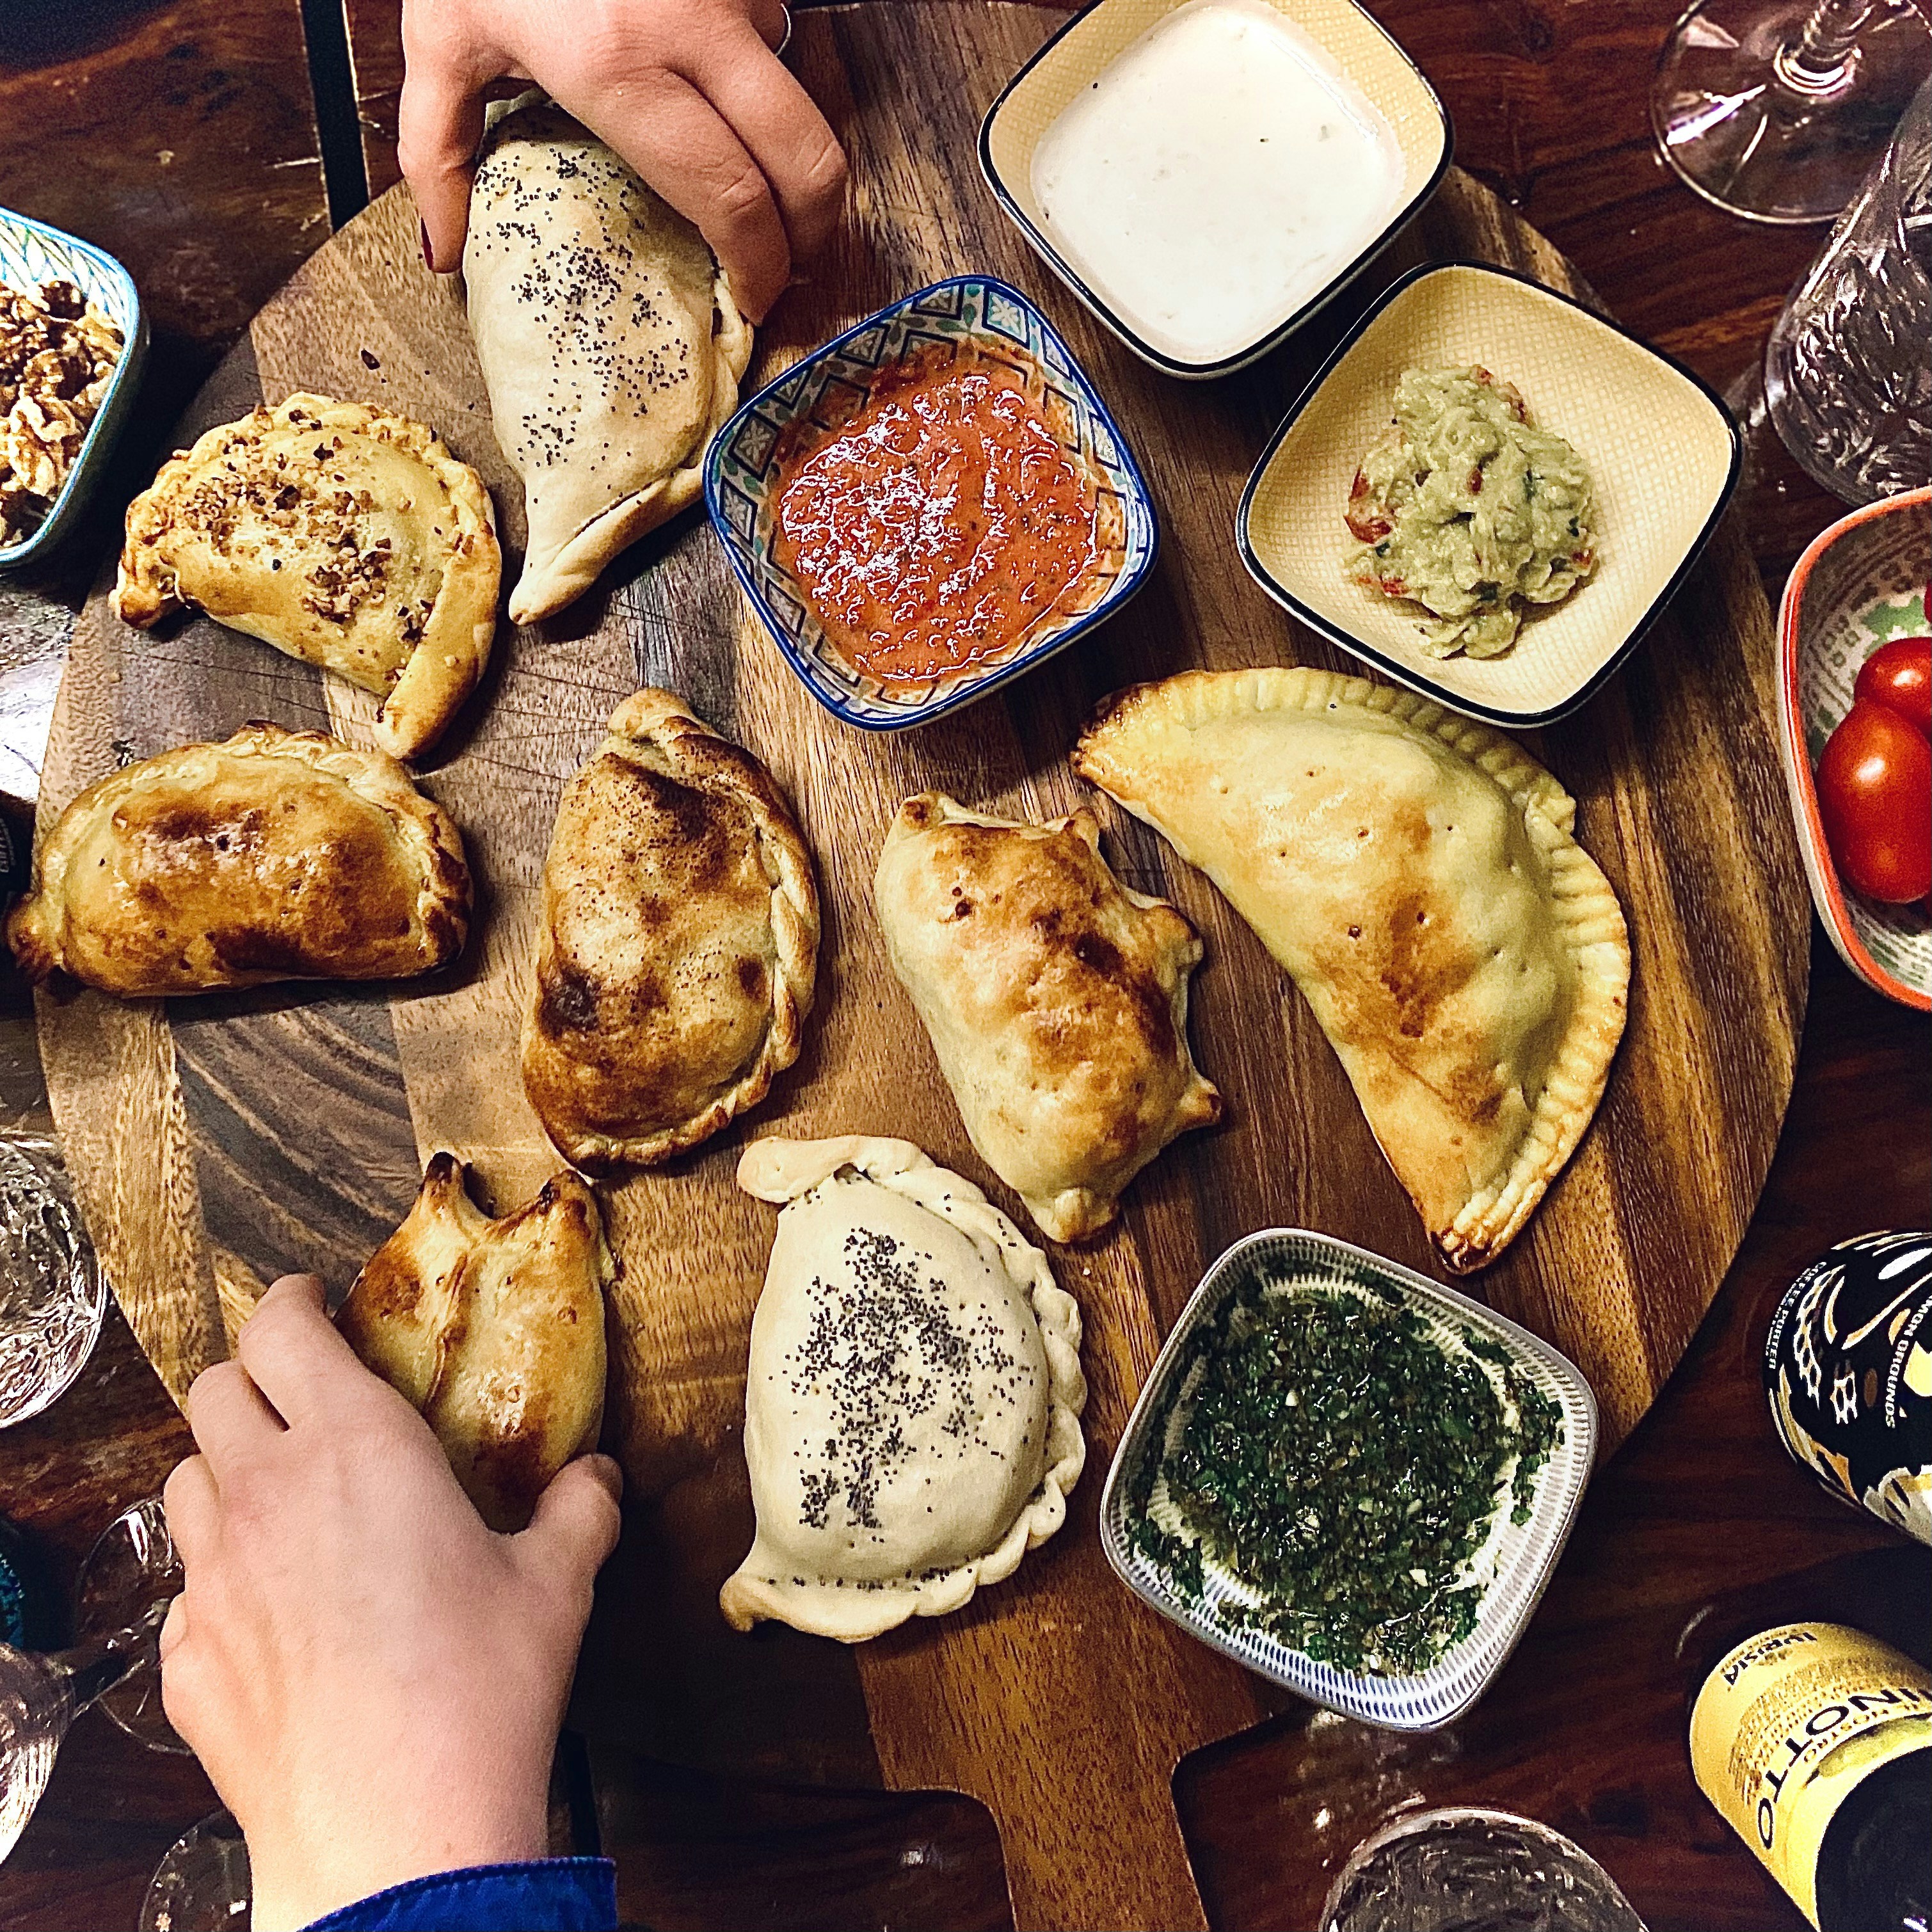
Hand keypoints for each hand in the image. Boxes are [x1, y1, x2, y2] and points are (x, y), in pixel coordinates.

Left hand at [160, 1275, 621, 1931]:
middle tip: (301, 1397)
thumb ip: (579, 1510)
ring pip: (184, 1481)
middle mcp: (266, 1494)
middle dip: (251, 1379)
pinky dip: (221, 1577)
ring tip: (282, 1498)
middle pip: (212, 1390)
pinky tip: (276, 1612)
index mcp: (356, 1446)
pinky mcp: (186, 1656)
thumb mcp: (556, 1585)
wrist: (394, 1828)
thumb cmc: (477, 1690)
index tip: (310, 1304)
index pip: (280, 1329)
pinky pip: (186, 1588)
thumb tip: (598, 1479)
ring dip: (225, 1470)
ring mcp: (213, 1578)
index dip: (288, 1303)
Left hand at [399, 0, 846, 320]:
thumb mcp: (440, 38)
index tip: (753, 297)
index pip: (730, 198)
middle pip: (803, 160)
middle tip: (792, 264)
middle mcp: (688, 27)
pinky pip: (777, 33)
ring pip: (800, 96)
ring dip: (792, 155)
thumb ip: (438, 152)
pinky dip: (765, 80)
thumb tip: (444, 251)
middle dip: (814, 231)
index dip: (758, 265)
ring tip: (764, 193)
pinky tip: (730, 104)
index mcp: (616, 65)